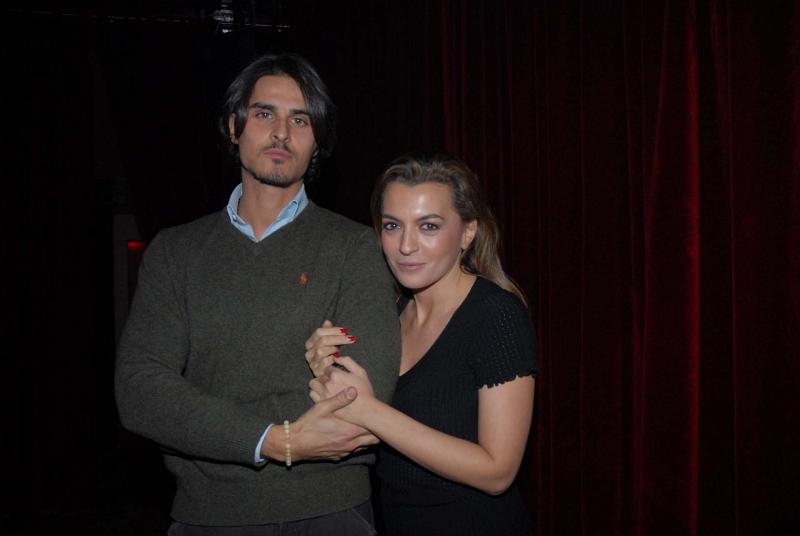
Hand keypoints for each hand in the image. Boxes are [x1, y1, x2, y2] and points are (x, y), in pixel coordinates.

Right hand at [263, 387, 377, 462]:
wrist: (295, 444)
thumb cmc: (308, 424)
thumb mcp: (322, 407)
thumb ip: (340, 399)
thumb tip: (354, 390)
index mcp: (349, 431)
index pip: (373, 428)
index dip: (375, 421)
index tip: (375, 413)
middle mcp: (350, 444)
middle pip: (373, 440)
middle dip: (374, 431)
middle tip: (371, 420)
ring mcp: (345, 452)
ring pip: (364, 446)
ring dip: (365, 438)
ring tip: (361, 427)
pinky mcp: (338, 456)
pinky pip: (353, 451)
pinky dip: (354, 444)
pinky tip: (347, 436)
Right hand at [304, 320, 356, 376]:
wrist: (330, 377)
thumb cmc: (331, 356)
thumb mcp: (329, 343)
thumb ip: (327, 332)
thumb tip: (327, 322)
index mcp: (310, 344)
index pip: (319, 332)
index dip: (333, 330)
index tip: (345, 330)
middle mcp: (308, 353)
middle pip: (322, 341)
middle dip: (338, 339)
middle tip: (350, 339)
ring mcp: (312, 363)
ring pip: (321, 351)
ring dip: (334, 349)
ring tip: (341, 349)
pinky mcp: (316, 372)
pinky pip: (325, 363)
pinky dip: (333, 359)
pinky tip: (339, 358)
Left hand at [309, 357, 374, 426]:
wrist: (366, 411)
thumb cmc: (365, 391)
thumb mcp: (360, 372)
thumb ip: (347, 361)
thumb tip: (335, 357)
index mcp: (336, 375)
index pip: (327, 367)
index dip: (331, 370)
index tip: (336, 374)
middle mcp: (327, 384)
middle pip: (319, 375)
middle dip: (324, 376)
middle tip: (333, 381)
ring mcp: (324, 395)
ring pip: (313, 384)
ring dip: (318, 383)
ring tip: (326, 387)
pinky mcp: (323, 405)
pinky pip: (312, 394)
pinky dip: (316, 393)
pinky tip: (324, 394)